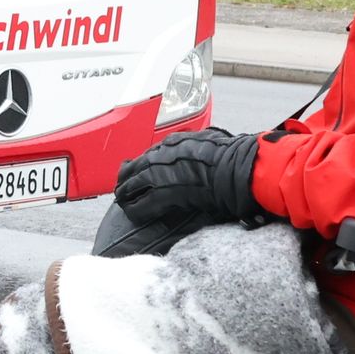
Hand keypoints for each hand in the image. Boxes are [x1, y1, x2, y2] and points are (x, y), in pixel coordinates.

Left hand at [110, 127, 265, 239]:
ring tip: (123, 202)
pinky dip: (135, 210)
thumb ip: (197, 143)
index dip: (140, 165)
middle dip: (126, 179)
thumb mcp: (209, 139)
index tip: (136, 170)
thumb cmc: (228, 155)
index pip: (148, 154)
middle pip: (133, 168)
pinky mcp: (162, 194)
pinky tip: (132, 214)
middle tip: (122, 188)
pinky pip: (141, 205)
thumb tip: (201, 142)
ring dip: (126, 196)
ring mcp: (158, 175)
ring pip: (132, 186)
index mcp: (172, 142)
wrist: (232, 168)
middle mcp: (160, 156)